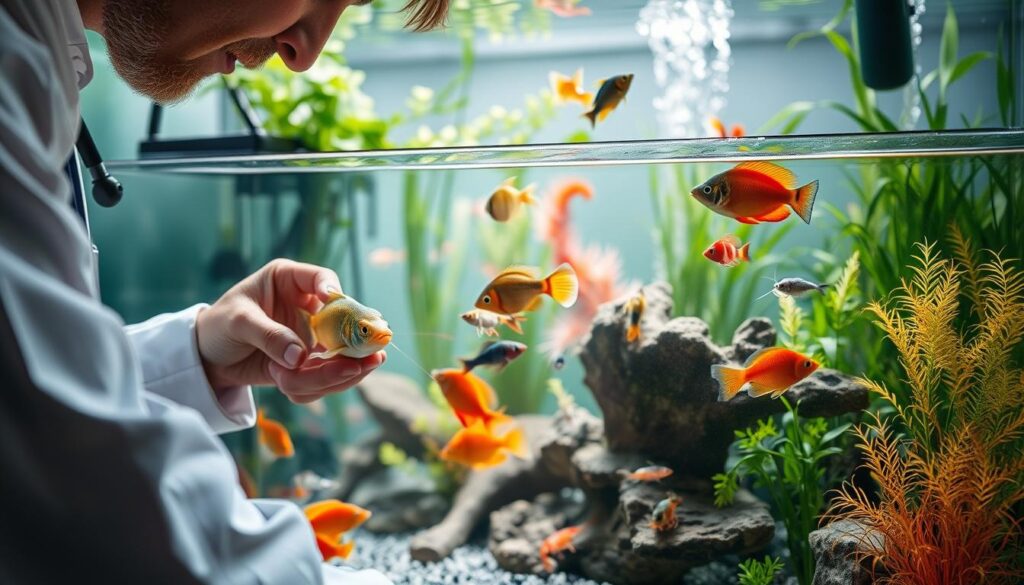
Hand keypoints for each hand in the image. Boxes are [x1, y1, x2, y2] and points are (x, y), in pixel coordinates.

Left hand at [196, 259, 385, 402]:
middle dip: (353, 346)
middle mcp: (307, 307)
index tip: (333, 299)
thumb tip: (299, 357)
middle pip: (343, 322)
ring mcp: (311, 335)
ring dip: (332, 373)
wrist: (209, 356)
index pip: (321, 279)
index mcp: (289, 281)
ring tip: (314, 380)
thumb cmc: (219, 325)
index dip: (332, 289)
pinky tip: (284, 384)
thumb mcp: (238, 322)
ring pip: (337, 355)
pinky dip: (310, 386)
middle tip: (369, 361)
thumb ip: (269, 335)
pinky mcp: (308, 361)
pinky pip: (322, 378)